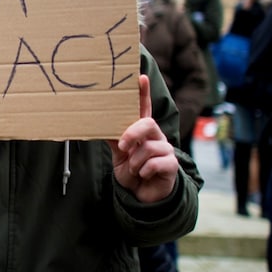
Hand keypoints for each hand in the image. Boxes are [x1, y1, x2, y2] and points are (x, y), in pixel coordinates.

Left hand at [108, 75, 177, 203]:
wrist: (141, 195)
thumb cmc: (132, 171)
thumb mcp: (118, 154)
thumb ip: (113, 138)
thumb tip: (100, 124)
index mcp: (143, 131)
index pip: (144, 108)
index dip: (143, 93)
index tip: (140, 77)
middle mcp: (156, 137)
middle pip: (147, 124)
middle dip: (132, 134)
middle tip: (122, 147)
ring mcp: (166, 150)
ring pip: (148, 148)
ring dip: (135, 162)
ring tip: (134, 169)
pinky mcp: (171, 165)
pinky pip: (156, 163)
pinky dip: (144, 171)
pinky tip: (144, 175)